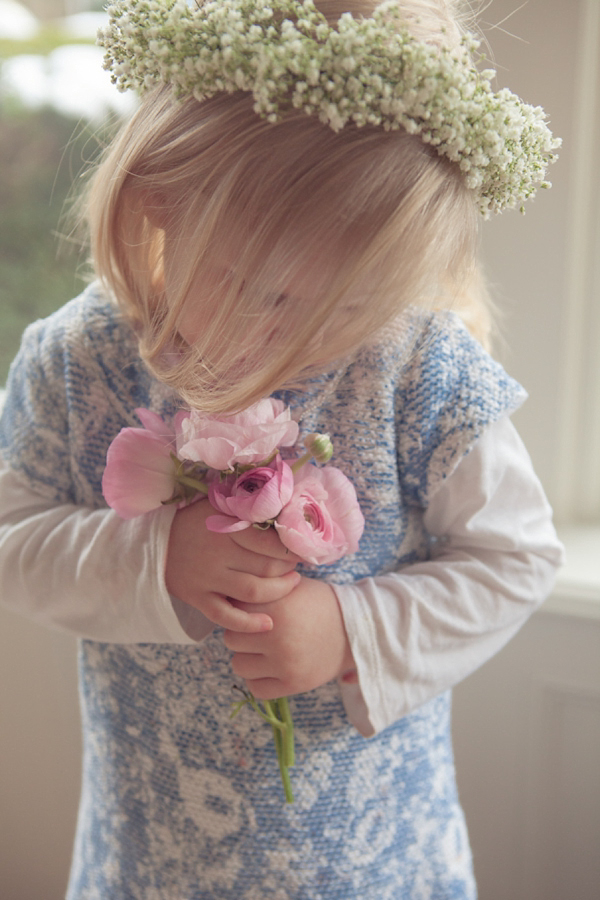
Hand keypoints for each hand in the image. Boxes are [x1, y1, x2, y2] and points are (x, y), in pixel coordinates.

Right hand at [165, 499, 301, 632]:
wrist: (155, 543)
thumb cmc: (195, 521)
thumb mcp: (218, 505)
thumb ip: (247, 507)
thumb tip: (285, 509)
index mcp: (225, 527)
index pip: (270, 542)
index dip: (292, 548)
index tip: (301, 548)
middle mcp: (217, 554)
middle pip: (267, 567)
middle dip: (289, 568)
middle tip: (297, 565)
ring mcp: (207, 578)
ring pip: (253, 592)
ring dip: (279, 591)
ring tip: (291, 584)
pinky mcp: (198, 598)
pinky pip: (226, 616)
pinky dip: (248, 623)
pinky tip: (268, 623)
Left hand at [223, 576, 355, 698]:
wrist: (354, 629)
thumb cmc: (318, 604)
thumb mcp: (291, 585)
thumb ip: (262, 589)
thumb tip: (226, 592)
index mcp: (275, 606)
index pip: (233, 610)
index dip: (239, 610)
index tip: (250, 611)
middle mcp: (277, 635)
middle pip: (231, 639)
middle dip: (242, 635)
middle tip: (258, 632)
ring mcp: (284, 662)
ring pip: (239, 665)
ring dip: (248, 658)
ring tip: (264, 651)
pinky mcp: (293, 683)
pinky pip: (256, 688)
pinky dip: (259, 680)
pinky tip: (271, 668)